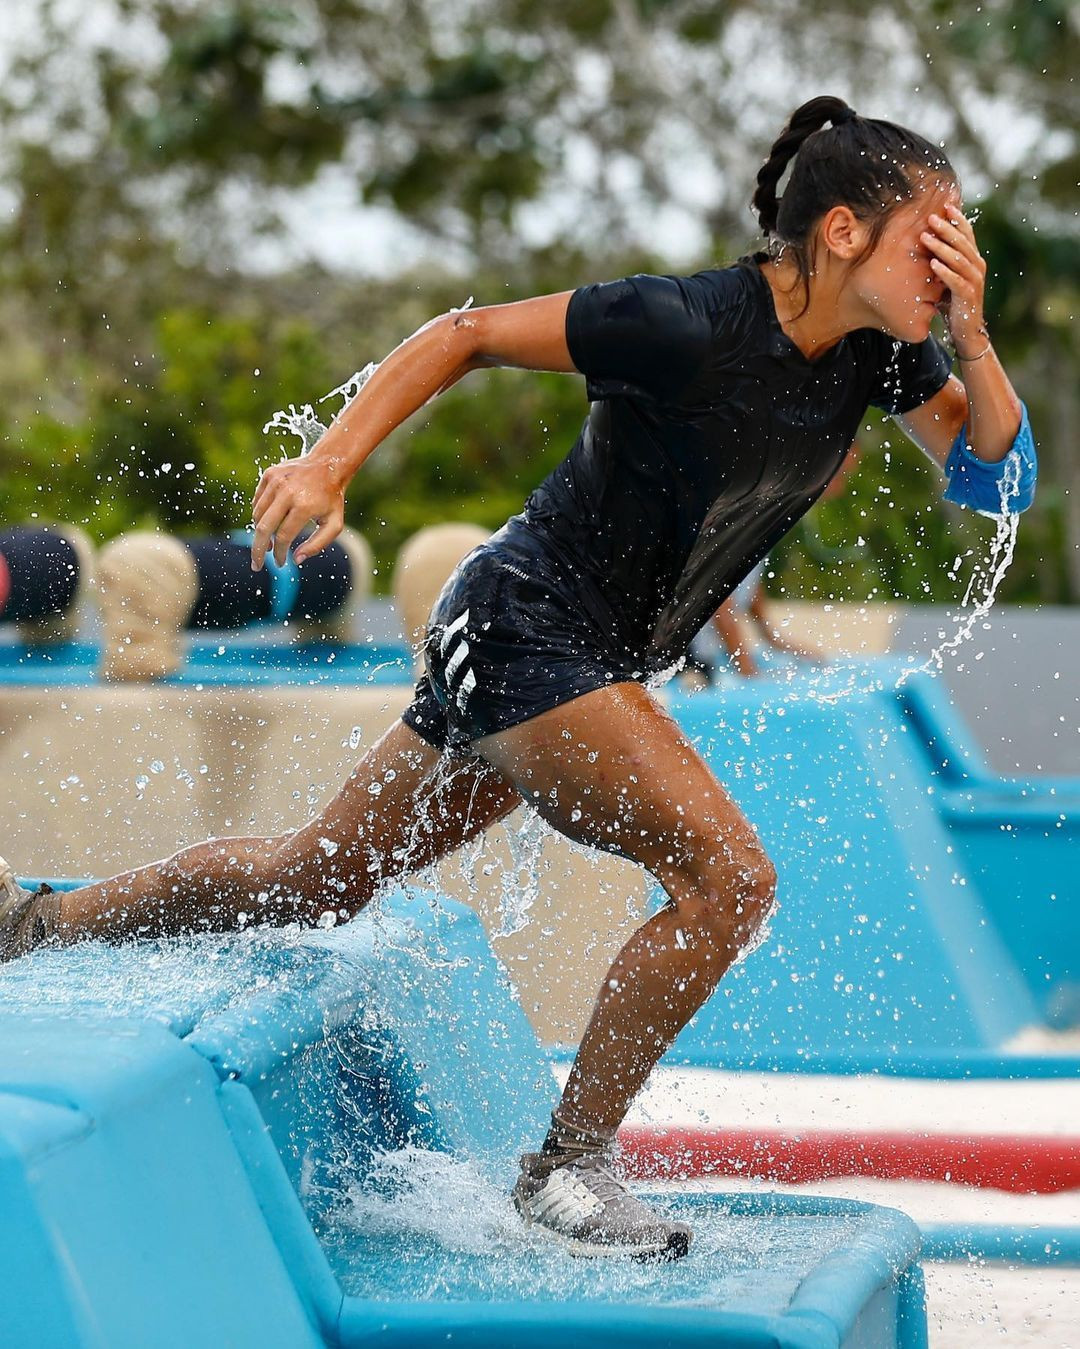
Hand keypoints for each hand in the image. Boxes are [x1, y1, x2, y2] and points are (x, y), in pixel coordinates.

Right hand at [250, 456, 345, 569]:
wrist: (328, 464)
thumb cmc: (331, 499)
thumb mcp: (334, 524)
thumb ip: (317, 544)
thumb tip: (296, 560)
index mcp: (304, 506)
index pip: (283, 537)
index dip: (279, 554)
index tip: (280, 563)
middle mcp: (287, 492)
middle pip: (263, 528)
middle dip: (257, 550)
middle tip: (256, 565)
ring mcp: (276, 481)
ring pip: (257, 515)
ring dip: (259, 533)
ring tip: (267, 544)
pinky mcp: (269, 474)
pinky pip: (257, 501)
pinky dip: (259, 516)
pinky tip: (268, 523)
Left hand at [922, 203, 987, 353]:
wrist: (966, 330)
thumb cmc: (954, 303)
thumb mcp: (948, 278)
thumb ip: (943, 262)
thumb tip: (925, 243)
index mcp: (974, 259)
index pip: (967, 235)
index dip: (957, 220)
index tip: (945, 206)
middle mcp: (977, 267)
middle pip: (962, 243)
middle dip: (946, 229)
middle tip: (930, 217)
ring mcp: (974, 281)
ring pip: (958, 259)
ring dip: (941, 247)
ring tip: (925, 237)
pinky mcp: (967, 296)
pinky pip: (955, 281)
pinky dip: (944, 272)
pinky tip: (932, 264)